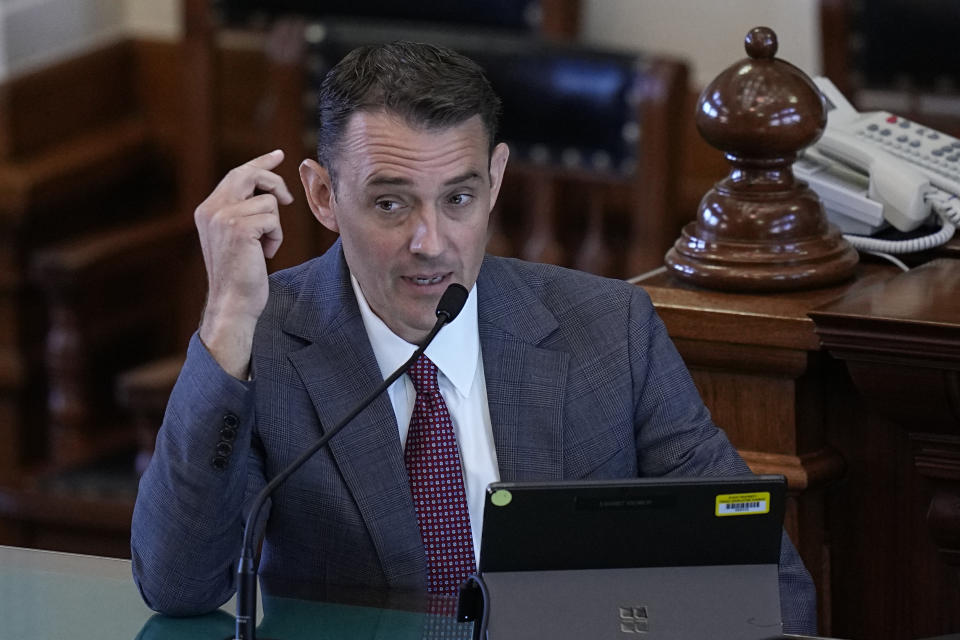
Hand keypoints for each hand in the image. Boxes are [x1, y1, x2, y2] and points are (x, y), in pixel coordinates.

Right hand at [195, 150, 293, 377]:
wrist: (233, 302)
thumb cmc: (241, 275)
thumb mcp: (236, 238)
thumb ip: (241, 213)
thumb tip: (267, 192)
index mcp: (208, 210)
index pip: (236, 175)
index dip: (260, 164)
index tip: (278, 155)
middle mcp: (212, 209)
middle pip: (250, 175)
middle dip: (275, 183)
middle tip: (289, 199)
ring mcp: (223, 217)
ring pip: (269, 202)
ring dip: (275, 227)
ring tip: (264, 248)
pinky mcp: (239, 228)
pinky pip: (273, 219)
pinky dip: (276, 237)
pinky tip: (266, 254)